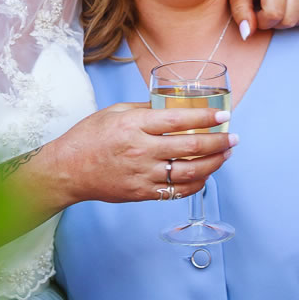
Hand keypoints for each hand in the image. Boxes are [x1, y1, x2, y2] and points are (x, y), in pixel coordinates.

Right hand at [56, 102, 234, 204]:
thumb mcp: (113, 112)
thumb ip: (142, 110)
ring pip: (188, 171)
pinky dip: (195, 184)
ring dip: (213, 164)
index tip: (222, 116)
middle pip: (189, 146)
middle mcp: (141, 149)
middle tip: (233, 138)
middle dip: (217, 142)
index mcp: (134, 125)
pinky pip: (176, 190)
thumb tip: (168, 107)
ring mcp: (142, 174)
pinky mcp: (142, 192)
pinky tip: (204, 176)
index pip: (178, 119)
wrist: (68, 169)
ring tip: (224, 156)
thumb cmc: (88, 137)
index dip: (204, 118)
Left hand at [229, 0, 298, 36]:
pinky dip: (293, 11)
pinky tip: (282, 1)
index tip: (252, 11)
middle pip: (290, 19)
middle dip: (272, 20)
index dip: (260, 20)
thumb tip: (247, 34)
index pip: (274, 13)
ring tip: (271, 2)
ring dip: (284, 17)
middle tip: (260, 7)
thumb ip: (240, 9)